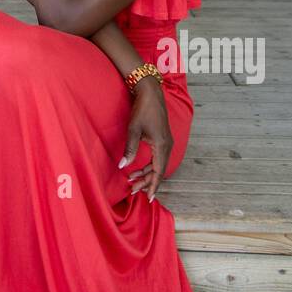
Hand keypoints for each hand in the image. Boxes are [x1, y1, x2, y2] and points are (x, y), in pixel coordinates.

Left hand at [118, 78, 172, 201]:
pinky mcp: (163, 139)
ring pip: (158, 164)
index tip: (148, 198)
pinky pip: (158, 158)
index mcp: (162, 146)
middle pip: (158, 171)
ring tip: (132, 180)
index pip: (158, 172)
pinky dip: (149, 165)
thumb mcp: (133, 130)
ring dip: (146, 173)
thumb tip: (123, 166)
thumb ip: (130, 149)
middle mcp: (167, 146)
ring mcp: (166, 142)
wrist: (150, 93)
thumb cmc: (142, 110)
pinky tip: (137, 168)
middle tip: (133, 190)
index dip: (152, 186)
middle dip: (146, 182)